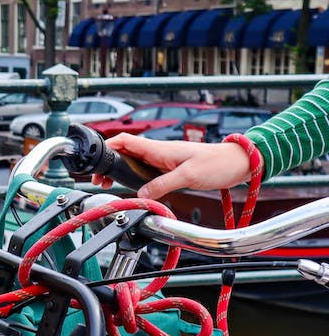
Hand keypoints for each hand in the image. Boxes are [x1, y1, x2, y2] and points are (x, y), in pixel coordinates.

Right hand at [90, 133, 252, 198]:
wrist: (240, 163)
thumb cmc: (218, 163)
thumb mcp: (188, 176)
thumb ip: (162, 185)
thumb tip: (141, 195)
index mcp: (159, 149)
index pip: (125, 141)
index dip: (108, 147)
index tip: (96, 161)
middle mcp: (159, 152)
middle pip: (125, 153)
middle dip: (109, 164)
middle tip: (100, 181)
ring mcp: (165, 160)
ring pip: (135, 163)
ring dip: (121, 172)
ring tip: (112, 185)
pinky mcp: (172, 169)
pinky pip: (147, 171)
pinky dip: (136, 178)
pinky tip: (135, 188)